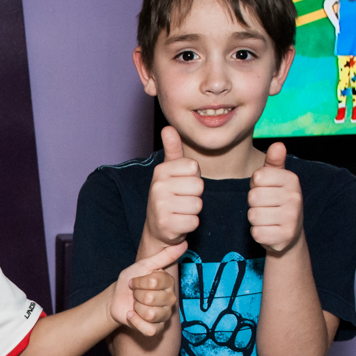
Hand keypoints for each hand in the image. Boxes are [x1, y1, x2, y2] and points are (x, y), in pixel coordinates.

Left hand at [110, 241, 186, 335]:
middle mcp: (170, 299)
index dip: (139, 282)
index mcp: (168, 283)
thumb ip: (163, 256)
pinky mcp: (157, 328)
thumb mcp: (143, 265)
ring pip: (150, 314)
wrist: (116, 300)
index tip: (135, 281)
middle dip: (136, 295)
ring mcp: (165, 314)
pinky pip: (150, 329)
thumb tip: (183, 243)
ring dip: (136, 308)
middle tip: (136, 294)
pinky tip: (132, 315)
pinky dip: (136, 322)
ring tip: (135, 305)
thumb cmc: (130, 281)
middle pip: (151, 298)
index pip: (154, 282)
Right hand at [144, 126, 202, 247]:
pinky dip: (189, 224)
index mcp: (160, 171)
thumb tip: (168, 128)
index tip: (181, 185)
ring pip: (198, 204)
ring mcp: (160, 206)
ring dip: (192, 211)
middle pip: (198, 186)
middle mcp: (157, 186)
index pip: (194, 167)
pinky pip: (194, 221)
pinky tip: (179, 222)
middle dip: (195, 195)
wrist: (157, 228)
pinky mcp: (166, 224)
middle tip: (181, 200)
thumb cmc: (169, 196)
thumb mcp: (170, 172)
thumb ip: (173, 150)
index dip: (193, 178)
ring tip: (180, 211)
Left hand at [248, 143, 303, 253]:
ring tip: (268, 218)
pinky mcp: (284, 237)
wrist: (289, 234)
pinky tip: (269, 231)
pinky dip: (258, 233)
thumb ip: (273, 162)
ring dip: (255, 219)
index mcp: (292, 180)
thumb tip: (278, 144)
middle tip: (266, 206)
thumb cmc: (276, 201)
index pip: (257, 177)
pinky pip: (256, 232)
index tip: (266, 190)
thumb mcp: (275, 179)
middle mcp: (295, 198)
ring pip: (253, 215)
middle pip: (253, 197)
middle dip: (254, 203)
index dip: (256, 185)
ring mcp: (292, 218)